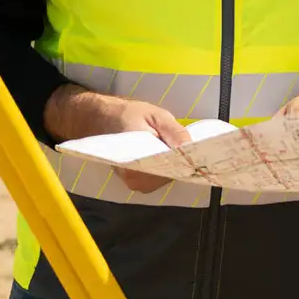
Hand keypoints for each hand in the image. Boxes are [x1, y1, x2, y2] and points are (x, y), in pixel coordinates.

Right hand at [45, 84, 190, 192]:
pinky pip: (159, 177)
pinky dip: (166, 166)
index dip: (186, 160)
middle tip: (192, 146)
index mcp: (135, 162)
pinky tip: (168, 153)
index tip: (198, 152)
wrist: (100, 119)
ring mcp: (135, 183)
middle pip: (170, 175)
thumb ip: (172, 131)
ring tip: (178, 146)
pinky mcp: (137, 182)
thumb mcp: (153, 115)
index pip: (170, 168)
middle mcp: (134, 179)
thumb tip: (189, 147)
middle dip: (182, 161)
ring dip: (174, 164)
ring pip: (166, 177)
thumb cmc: (126, 115)